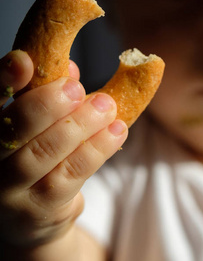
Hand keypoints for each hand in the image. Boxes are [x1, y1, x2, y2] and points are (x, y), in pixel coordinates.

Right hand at [0, 50, 127, 249]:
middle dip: (47, 105)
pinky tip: (117, 131)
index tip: (24, 60)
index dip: (2, 81)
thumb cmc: (36, 160)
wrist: (32, 218)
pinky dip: (97, 149)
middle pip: (13, 131)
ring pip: (44, 153)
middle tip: (76, 88)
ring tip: (107, 106)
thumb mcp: (39, 128)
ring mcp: (10, 190)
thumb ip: (49, 99)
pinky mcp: (40, 208)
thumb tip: (71, 68)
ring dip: (80, 125)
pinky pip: (72, 174)